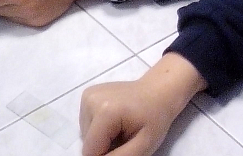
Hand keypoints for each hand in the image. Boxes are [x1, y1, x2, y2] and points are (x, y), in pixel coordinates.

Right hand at [80, 54, 205, 155]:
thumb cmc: (153, 120)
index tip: (124, 148)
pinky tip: (114, 121)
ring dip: (101, 138)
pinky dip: (99, 128)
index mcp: (104, 111)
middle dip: (104, 146)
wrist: (156, 92)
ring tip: (121, 128)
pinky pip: (87, 123)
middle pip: (88, 142)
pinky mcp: (87, 95)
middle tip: (125, 138)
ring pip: (86, 134)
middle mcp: (91, 99)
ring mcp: (88, 95)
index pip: (90, 150)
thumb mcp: (142, 147)